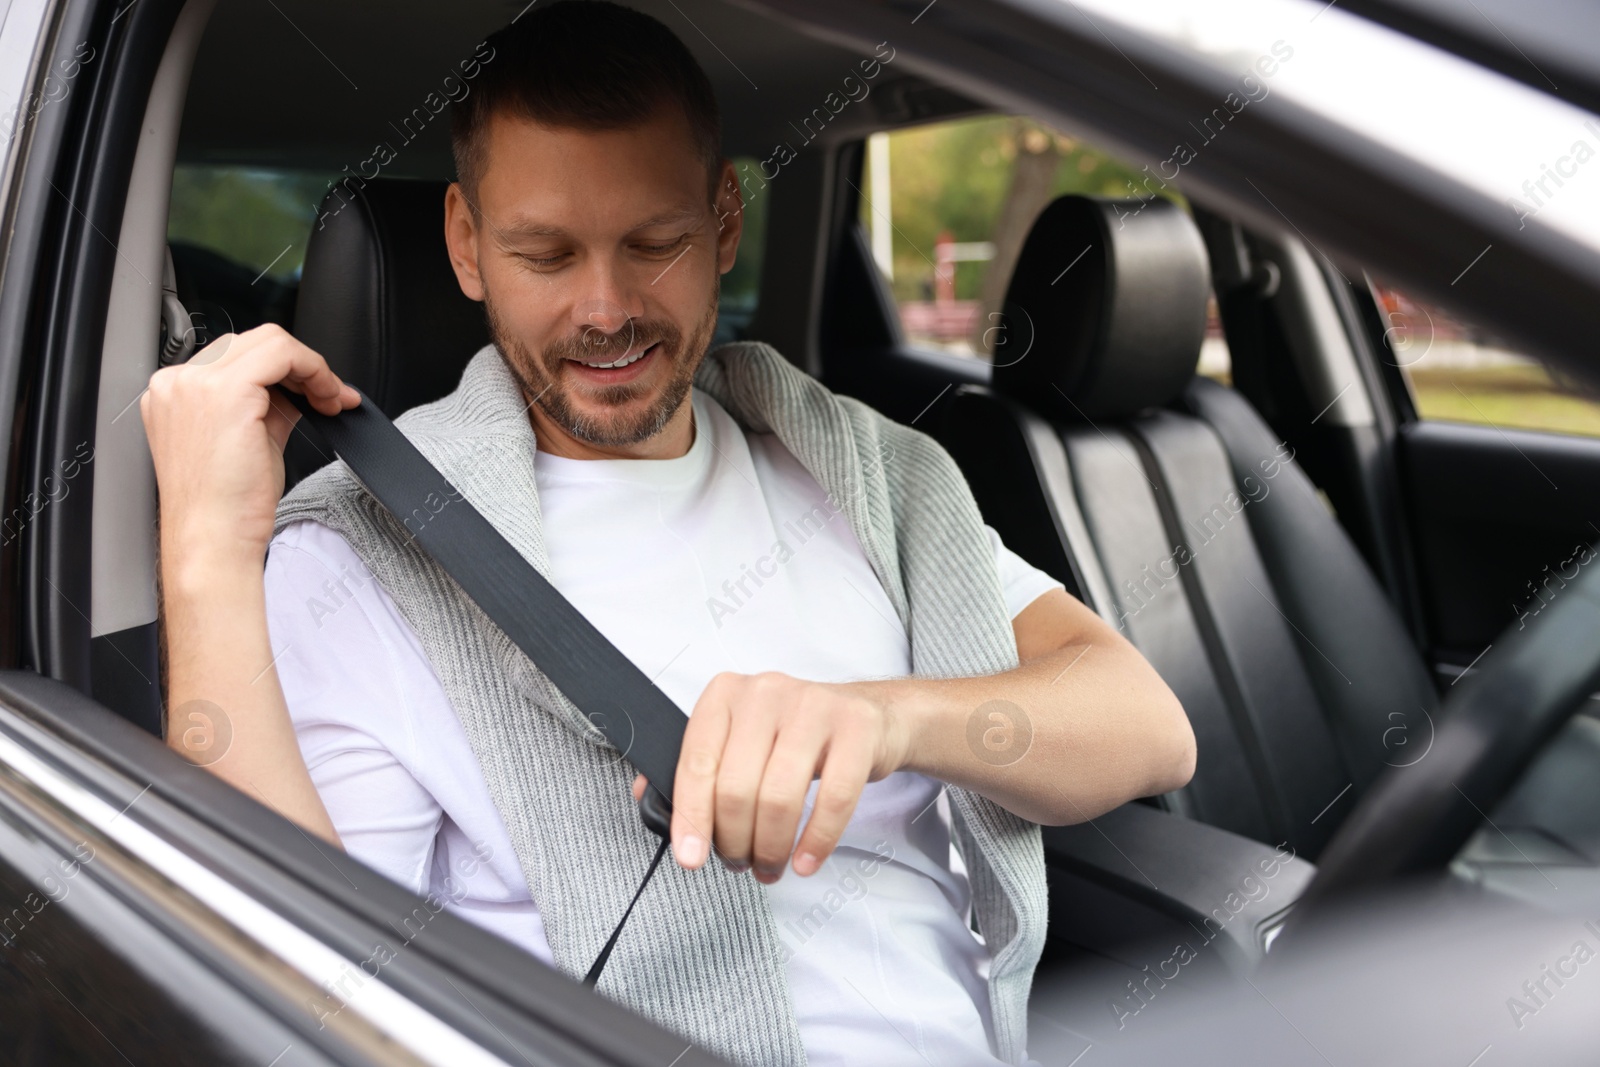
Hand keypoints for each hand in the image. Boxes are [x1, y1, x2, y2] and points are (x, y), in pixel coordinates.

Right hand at [141, 324, 357, 576]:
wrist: (212, 540)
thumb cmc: (225, 507)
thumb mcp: (246, 441)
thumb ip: (265, 406)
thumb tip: (297, 390)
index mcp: (173, 393)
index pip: (236, 356)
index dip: (284, 371)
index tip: (316, 393)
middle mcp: (177, 382)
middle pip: (252, 342)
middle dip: (300, 367)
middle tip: (330, 397)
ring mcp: (195, 382)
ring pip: (270, 340)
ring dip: (311, 367)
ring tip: (331, 400)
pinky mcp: (225, 391)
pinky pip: (282, 353)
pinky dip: (314, 369)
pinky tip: (328, 397)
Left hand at [643, 671, 909, 881]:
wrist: (868, 716)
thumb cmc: (794, 734)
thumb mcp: (739, 738)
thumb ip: (697, 766)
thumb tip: (651, 800)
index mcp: (726, 694)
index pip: (697, 762)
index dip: (691, 817)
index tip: (691, 857)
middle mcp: (766, 693)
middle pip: (736, 787)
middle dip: (735, 841)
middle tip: (740, 863)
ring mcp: (814, 706)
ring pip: (780, 797)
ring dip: (771, 847)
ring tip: (770, 865)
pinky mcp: (856, 728)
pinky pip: (833, 799)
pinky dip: (817, 841)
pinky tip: (805, 859)